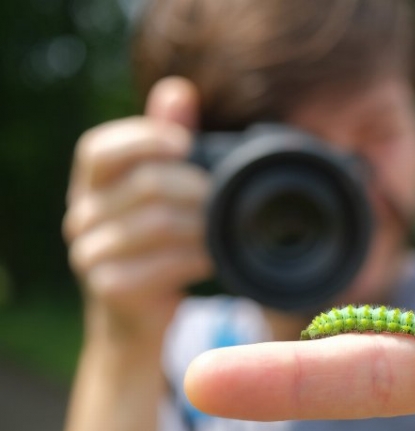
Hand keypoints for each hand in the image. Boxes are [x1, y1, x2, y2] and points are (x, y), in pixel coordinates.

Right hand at [63, 77, 211, 337]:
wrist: (138, 314)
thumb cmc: (156, 241)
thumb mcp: (161, 187)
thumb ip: (167, 138)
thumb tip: (178, 90)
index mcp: (92, 182)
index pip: (99, 149)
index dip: (142, 139)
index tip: (184, 143)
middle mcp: (82, 215)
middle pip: (143, 185)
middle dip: (196, 188)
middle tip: (229, 197)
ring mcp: (90, 254)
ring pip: (156, 224)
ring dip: (202, 224)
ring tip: (227, 228)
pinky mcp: (110, 287)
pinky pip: (161, 264)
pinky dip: (196, 257)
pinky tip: (213, 257)